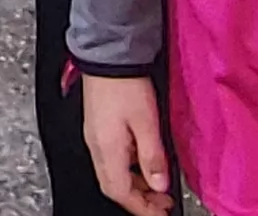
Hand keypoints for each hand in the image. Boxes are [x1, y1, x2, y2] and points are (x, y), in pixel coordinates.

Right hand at [81, 75, 174, 215]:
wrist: (108, 57)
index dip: (141, 208)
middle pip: (114, 186)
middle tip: (162, 204)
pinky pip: (112, 160)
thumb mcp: (147, 123)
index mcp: (107, 150)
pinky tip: (143, 164)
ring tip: (158, 186)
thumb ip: (153, 156)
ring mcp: (95, 138)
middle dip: (139, 200)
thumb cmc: (126, 85)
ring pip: (113, 174)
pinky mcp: (98, 128)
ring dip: (135, 185)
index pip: (121, 192)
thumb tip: (159, 184)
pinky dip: (129, 170)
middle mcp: (96, 147)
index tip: (159, 213)